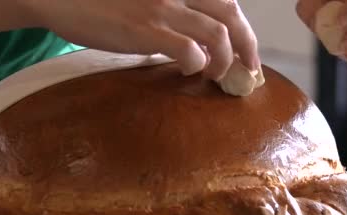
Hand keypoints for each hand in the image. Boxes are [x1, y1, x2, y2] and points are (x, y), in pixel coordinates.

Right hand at [31, 0, 259, 80]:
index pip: (225, 1)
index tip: (246, 53)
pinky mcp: (145, 29)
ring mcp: (162, 7)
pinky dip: (198, 64)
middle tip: (248, 71)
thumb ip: (169, 13)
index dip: (244, 29)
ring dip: (224, 60)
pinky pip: (189, 50)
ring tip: (215, 75)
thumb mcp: (142, 2)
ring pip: (217, 33)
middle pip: (230, 14)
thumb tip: (190, 43)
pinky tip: (189, 72)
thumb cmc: (98, 0)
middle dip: (247, 46)